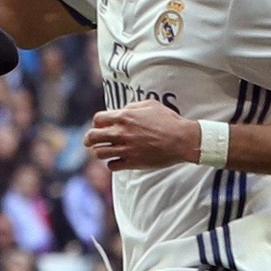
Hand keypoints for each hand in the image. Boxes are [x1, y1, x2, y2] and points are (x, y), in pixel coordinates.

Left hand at [83, 100, 199, 170]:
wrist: (181, 139)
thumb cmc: (168, 120)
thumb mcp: (149, 104)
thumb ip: (131, 107)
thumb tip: (121, 111)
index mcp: (124, 117)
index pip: (97, 119)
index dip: (97, 122)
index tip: (100, 126)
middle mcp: (121, 133)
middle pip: (92, 137)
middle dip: (89, 139)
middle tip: (90, 141)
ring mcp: (125, 149)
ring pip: (99, 153)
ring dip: (100, 151)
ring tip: (106, 151)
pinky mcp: (132, 162)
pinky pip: (111, 165)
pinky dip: (112, 163)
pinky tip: (118, 160)